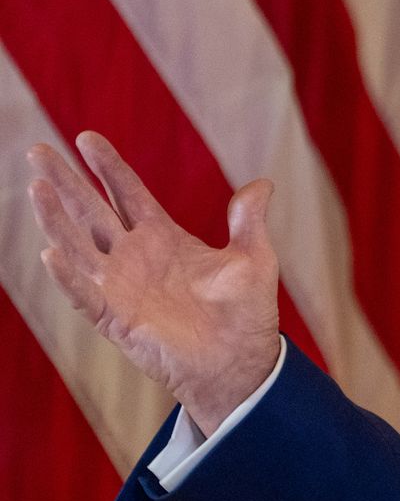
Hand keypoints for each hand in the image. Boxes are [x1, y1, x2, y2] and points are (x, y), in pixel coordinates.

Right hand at [26, 132, 280, 428]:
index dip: (108, 167)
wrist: (241, 362)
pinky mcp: (116, 318)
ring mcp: (121, 286)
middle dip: (66, 182)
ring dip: (56, 219)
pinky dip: (68, 276)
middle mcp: (134, 258)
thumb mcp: (253, 258)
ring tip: (37, 186)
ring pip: (78, 245)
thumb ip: (248, 220)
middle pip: (92, 211)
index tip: (86, 138)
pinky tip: (51, 252)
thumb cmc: (246, 313)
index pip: (128, 194)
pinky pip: (85, 294)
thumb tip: (262, 184)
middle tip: (39, 150)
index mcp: (163, 238)